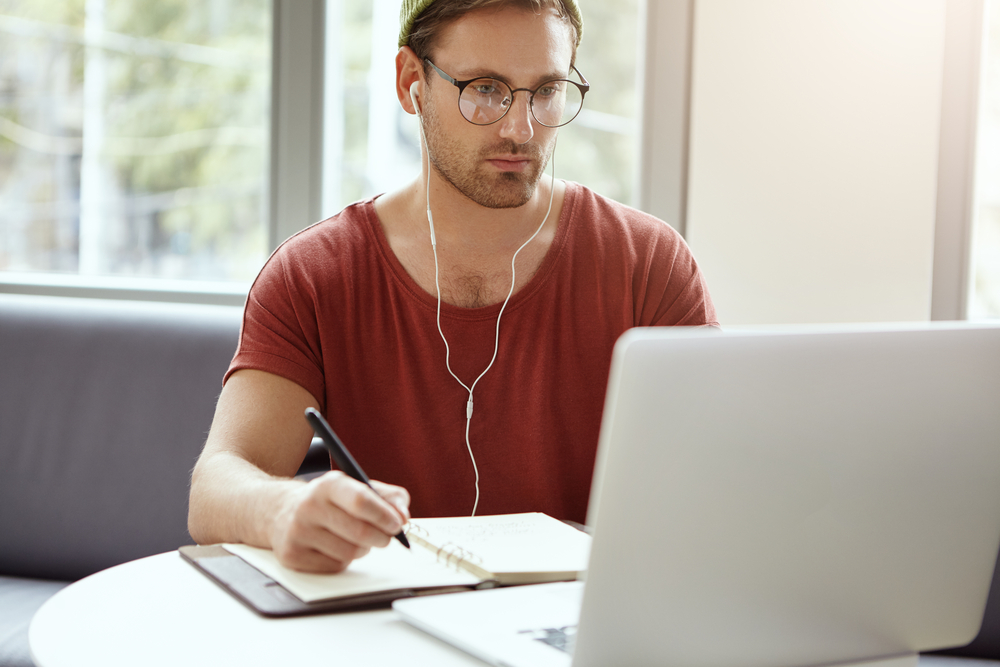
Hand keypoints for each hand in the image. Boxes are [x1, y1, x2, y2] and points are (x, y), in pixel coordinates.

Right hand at [269, 471, 410, 572]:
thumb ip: (387, 497)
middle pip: (359, 532)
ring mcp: (298, 532)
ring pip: (349, 553)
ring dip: (362, 549)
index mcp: (328, 485)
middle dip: (381, 537)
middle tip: (386, 537)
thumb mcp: (356, 487)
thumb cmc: (329, 500)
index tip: (398, 524)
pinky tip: (335, 547)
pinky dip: (344, 560)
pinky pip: (334, 566)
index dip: (384, 515)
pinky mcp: (292, 556)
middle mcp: (309, 506)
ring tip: (355, 539)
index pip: (361, 501)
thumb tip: (403, 516)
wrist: (280, 511)